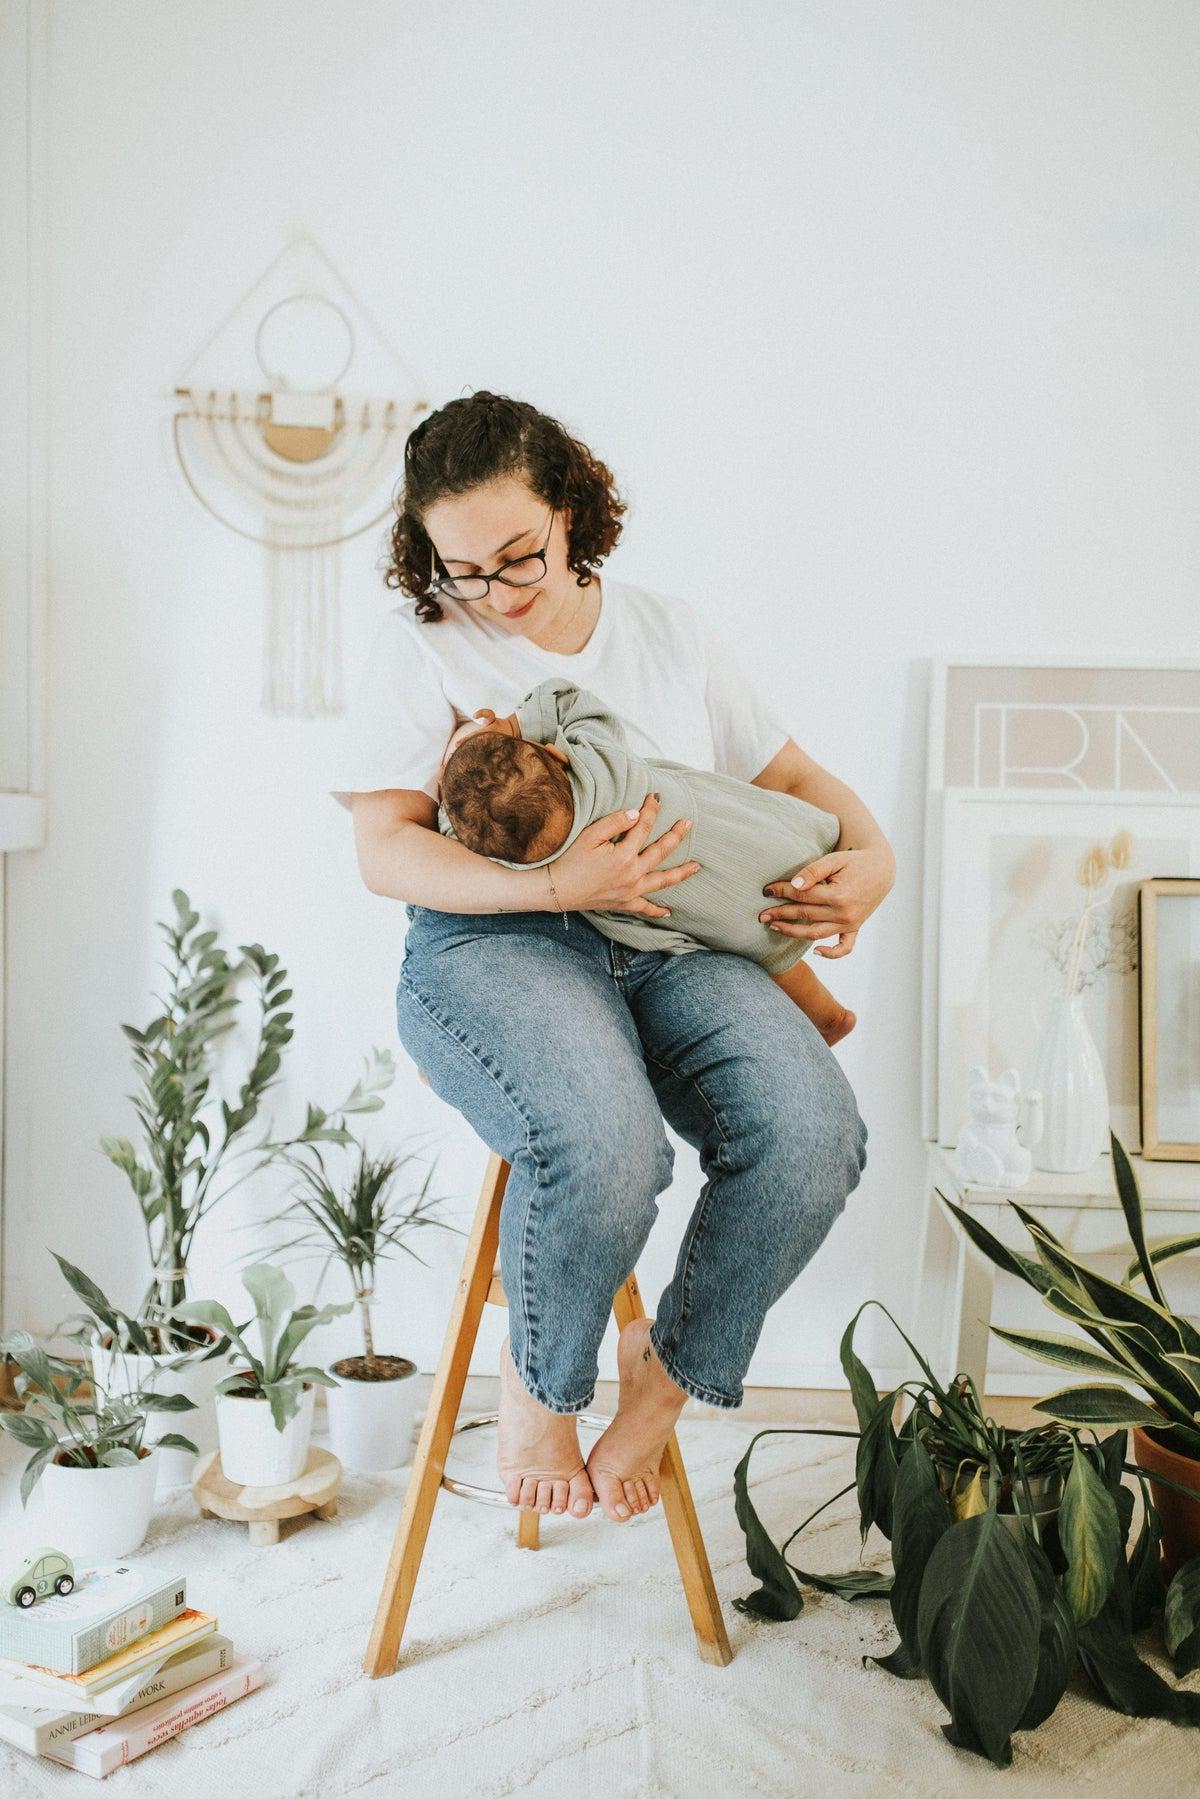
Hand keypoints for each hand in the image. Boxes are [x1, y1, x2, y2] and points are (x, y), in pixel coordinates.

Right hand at [548, 793, 701, 916]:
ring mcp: (630, 891)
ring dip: (681, 873)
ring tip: (697, 867)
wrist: (555, 889)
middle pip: (661, 852)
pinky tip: (668, 912)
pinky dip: (657, 911)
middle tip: (688, 823)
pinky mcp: (623, 903)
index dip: (651, 809)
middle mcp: (633, 874)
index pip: (644, 826)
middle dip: (676, 835)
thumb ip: (615, 823)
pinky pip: (645, 908)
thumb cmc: (569, 859)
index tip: (656, 796)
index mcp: (625, 855)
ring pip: (662, 881)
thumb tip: (637, 814)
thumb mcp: (589, 836)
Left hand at [759, 845, 893, 959]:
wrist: (882, 869)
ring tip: (775, 927)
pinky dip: (832, 954)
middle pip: (805, 915)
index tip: (766, 890)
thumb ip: (814, 871)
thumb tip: (795, 885)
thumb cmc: (855, 862)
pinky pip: (844, 947)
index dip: (782, 891)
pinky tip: (815, 952)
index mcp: (837, 895)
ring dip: (794, 933)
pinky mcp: (855, 928)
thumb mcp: (834, 860)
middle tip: (761, 915)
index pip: (802, 895)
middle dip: (781, 913)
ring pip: (816, 933)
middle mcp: (843, 913)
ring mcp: (849, 923)